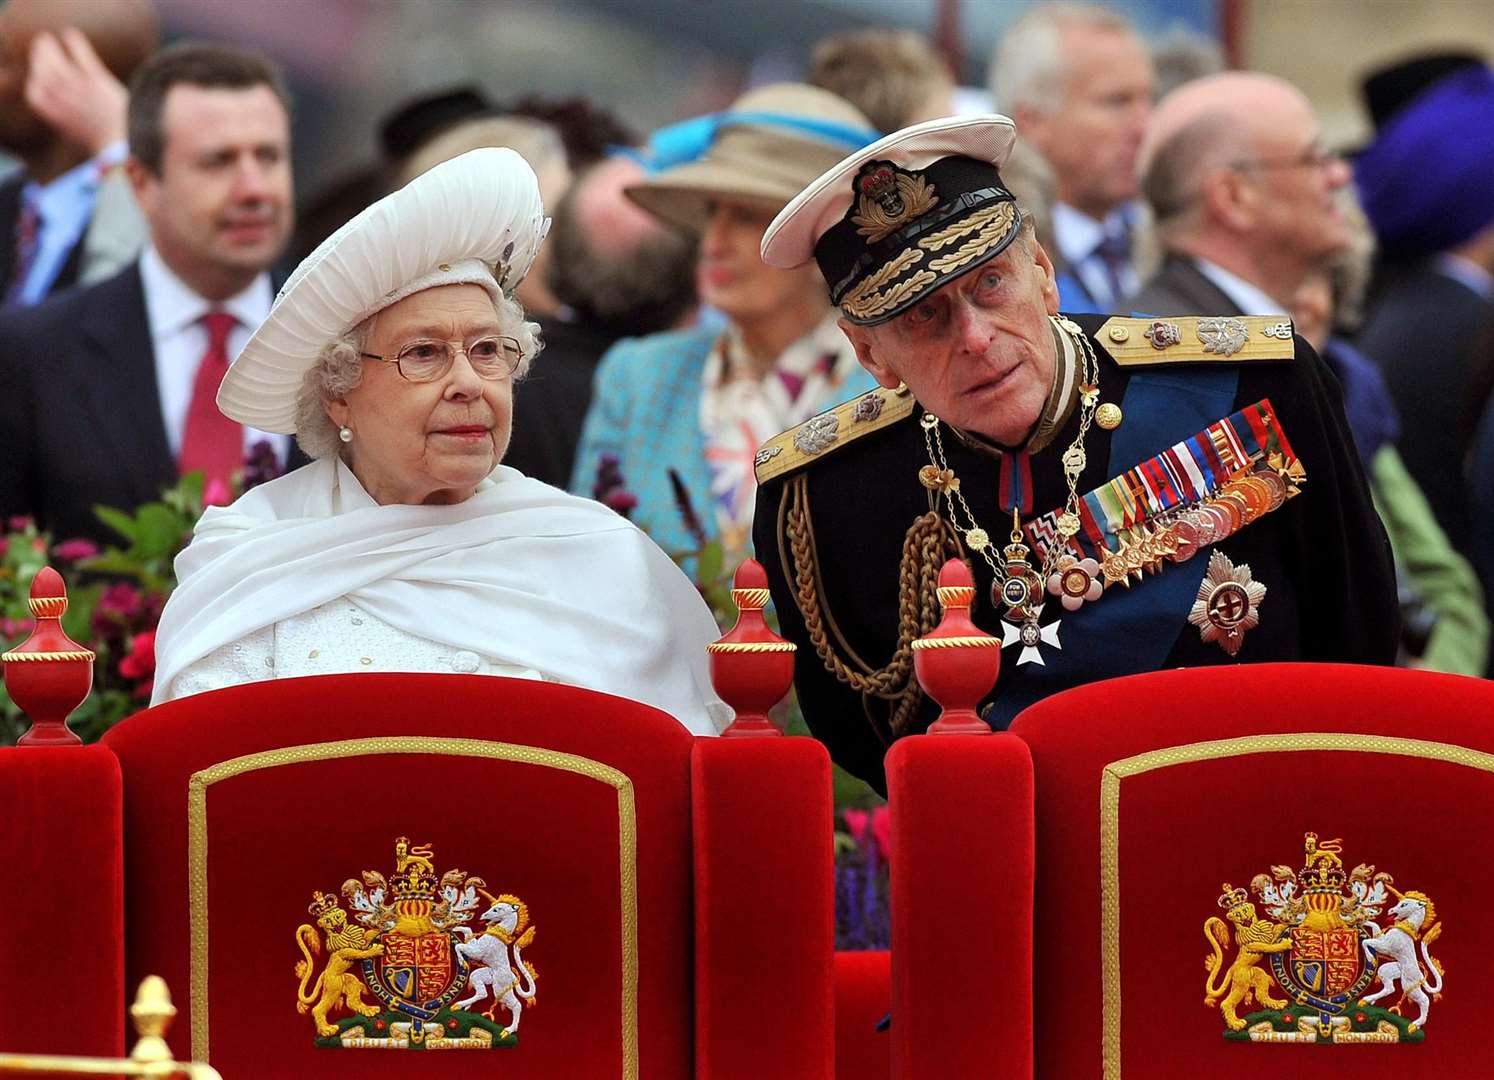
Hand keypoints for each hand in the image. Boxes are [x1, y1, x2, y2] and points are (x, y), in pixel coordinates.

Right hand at [24, 28, 127, 155]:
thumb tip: (61, 103)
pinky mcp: (97, 79)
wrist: (129, 140)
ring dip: (49, 48)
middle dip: (39, 58)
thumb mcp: (80, 130)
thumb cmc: (108, 138)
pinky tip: (70, 34)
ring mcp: (79, 88)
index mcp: (58, 117)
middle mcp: (64, 100)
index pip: (35, 94)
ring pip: (55, 61)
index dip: (36, 82)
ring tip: (48, 40)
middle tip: (42, 47)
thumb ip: (65, 114)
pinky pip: (80, 54)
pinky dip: (73, 43)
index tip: (38, 75)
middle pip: (43, 73)